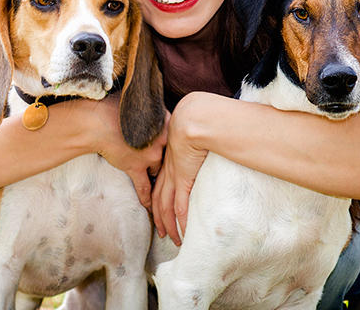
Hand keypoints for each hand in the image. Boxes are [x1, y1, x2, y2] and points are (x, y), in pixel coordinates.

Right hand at [91, 94, 168, 207]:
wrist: (97, 122)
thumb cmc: (114, 110)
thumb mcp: (139, 106)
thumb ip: (151, 112)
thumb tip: (156, 112)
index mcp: (163, 122)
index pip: (175, 136)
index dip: (175, 144)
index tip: (180, 150)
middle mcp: (161, 139)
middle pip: (170, 155)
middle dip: (171, 163)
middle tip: (173, 169)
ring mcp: (150, 155)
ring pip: (159, 171)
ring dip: (158, 179)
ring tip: (165, 192)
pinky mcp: (136, 167)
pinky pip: (144, 187)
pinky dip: (147, 197)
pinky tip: (150, 207)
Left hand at [152, 92, 209, 245]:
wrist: (192, 119)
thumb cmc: (194, 123)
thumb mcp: (189, 136)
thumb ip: (193, 145)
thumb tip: (202, 148)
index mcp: (168, 162)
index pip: (159, 187)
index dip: (157, 202)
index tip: (159, 213)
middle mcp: (168, 172)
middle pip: (158, 201)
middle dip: (159, 219)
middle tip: (163, 234)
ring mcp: (174, 176)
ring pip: (166, 207)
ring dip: (170, 225)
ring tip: (174, 239)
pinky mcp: (184, 179)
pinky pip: (180, 205)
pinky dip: (181, 220)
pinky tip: (184, 231)